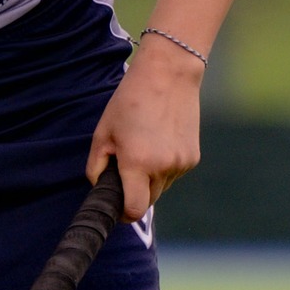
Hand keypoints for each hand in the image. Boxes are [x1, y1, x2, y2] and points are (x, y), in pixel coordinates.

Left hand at [87, 32, 204, 220]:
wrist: (169, 75)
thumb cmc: (129, 102)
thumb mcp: (102, 133)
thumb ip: (96, 168)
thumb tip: (99, 188)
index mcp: (137, 164)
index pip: (133, 210)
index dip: (123, 214)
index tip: (117, 208)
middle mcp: (163, 168)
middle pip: (147, 201)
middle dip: (134, 194)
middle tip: (125, 170)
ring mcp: (181, 164)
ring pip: (161, 188)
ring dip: (150, 179)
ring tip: (144, 147)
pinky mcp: (193, 158)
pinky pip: (174, 174)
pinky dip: (164, 167)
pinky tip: (159, 142)